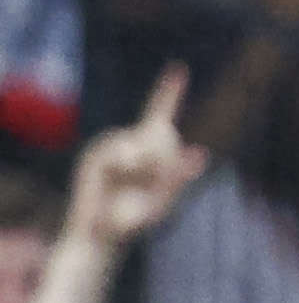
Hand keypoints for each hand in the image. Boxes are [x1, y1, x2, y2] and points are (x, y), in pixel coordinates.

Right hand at [66, 71, 204, 252]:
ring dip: (141, 163)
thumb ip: (178, 178)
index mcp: (151, 152)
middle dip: (162, 154)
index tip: (178, 68)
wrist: (98, 234)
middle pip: (158, 131)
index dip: (168, 92)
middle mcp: (130, 144)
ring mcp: (112, 148)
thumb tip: (200, 153)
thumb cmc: (133, 222)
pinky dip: (123, 163)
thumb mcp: (162, 202)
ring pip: (137, 141)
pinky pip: (116, 150)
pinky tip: (117, 175)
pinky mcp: (95, 156)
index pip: (160, 117)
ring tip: (130, 181)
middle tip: (149, 177)